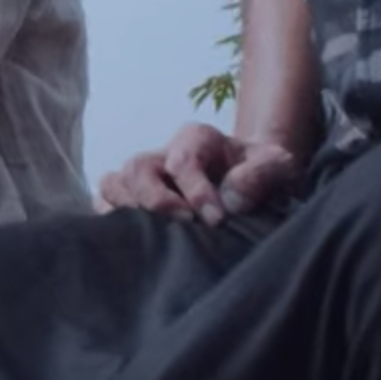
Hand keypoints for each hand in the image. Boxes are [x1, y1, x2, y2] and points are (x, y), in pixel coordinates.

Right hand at [98, 123, 297, 224]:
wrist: (254, 179)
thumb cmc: (261, 171)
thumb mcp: (276, 164)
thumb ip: (260, 174)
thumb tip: (230, 201)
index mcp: (196, 140)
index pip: (182, 160)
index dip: (195, 190)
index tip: (217, 219)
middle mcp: (163, 155)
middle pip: (137, 167)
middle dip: (155, 199)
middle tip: (184, 223)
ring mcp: (145, 178)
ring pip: (113, 182)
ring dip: (127, 209)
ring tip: (154, 234)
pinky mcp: (133, 200)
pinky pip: (104, 204)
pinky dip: (110, 220)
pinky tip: (133, 239)